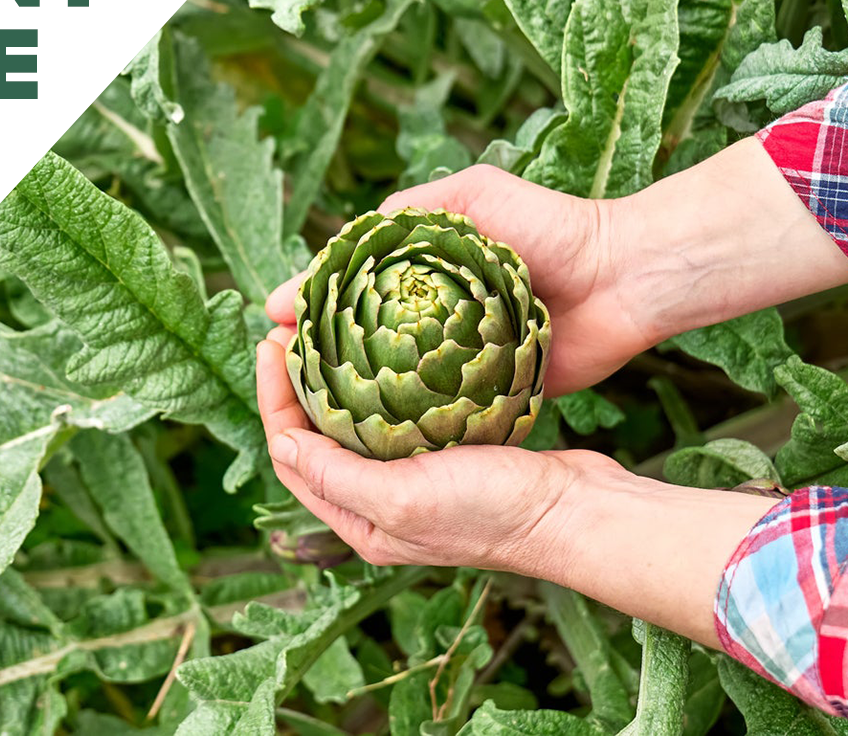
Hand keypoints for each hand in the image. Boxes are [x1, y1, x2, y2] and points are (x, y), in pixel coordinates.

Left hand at [256, 328, 778, 646]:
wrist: (574, 510)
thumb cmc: (493, 511)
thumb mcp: (403, 497)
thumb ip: (337, 474)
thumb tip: (281, 440)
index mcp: (360, 520)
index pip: (292, 452)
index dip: (274, 397)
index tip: (272, 343)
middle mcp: (379, 502)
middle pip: (316, 436)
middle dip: (296, 383)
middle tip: (290, 328)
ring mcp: (413, 477)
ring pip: (354, 422)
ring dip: (335, 380)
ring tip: (325, 331)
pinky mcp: (446, 454)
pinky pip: (395, 414)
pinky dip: (379, 383)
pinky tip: (382, 350)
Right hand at [268, 140, 847, 393]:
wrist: (624, 277)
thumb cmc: (550, 227)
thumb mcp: (473, 196)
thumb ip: (411, 211)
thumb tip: (340, 242)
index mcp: (424, 274)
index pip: (349, 291)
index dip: (308, 306)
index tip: (272, 321)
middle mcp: (436, 320)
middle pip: (362, 342)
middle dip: (317, 359)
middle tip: (279, 373)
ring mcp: (460, 360)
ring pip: (394, 384)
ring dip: (353, 400)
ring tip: (309, 413)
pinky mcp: (492, 394)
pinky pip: (442, 414)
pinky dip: (409, 426)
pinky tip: (370, 440)